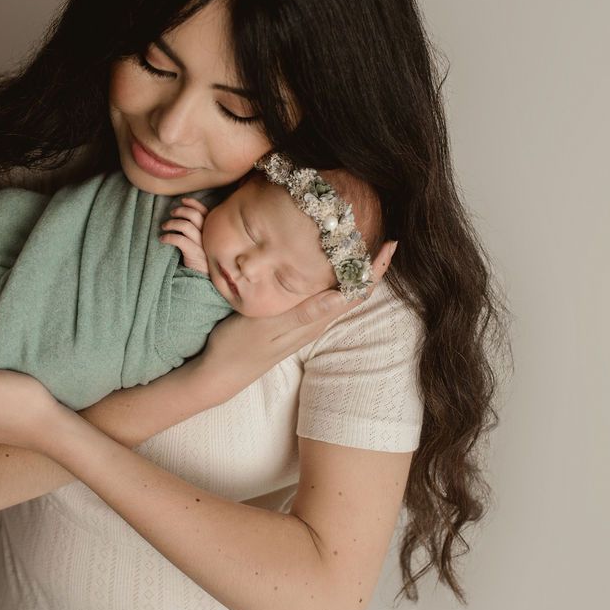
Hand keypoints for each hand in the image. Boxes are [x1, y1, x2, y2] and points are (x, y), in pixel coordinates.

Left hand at [160, 197, 208, 273]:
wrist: (206, 278)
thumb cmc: (204, 259)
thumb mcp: (206, 242)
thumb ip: (202, 231)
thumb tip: (186, 216)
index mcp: (213, 231)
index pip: (204, 211)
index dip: (193, 203)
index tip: (183, 200)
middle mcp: (209, 236)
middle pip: (194, 215)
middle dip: (180, 211)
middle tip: (171, 213)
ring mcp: (202, 244)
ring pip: (185, 225)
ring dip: (171, 223)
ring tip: (164, 226)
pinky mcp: (193, 253)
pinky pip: (179, 239)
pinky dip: (168, 237)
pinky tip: (162, 239)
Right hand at [198, 240, 398, 398]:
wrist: (219, 373)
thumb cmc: (239, 346)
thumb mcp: (269, 327)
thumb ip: (304, 312)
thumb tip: (341, 295)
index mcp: (314, 320)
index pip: (355, 292)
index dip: (374, 269)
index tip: (390, 244)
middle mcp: (316, 322)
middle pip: (354, 291)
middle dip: (370, 266)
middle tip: (384, 236)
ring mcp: (305, 323)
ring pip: (340, 294)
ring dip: (355, 272)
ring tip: (362, 245)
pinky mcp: (293, 322)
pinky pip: (323, 299)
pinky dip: (333, 280)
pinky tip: (327, 269)